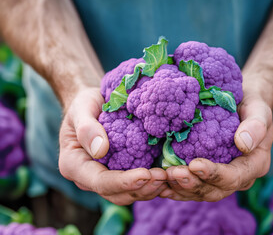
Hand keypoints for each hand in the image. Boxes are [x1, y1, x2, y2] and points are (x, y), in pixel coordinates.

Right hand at [58, 87, 167, 204]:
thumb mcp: (81, 109)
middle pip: (116, 194)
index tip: (145, 174)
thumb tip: (100, 150)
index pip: (100, 182)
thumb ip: (86, 128)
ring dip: (150, 189)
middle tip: (164, 177)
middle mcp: (89, 178)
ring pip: (128, 194)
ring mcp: (106, 178)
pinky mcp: (121, 173)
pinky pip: (136, 186)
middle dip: (142, 189)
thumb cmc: (84, 105)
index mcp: (74, 165)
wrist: (92, 105)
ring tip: (168, 177)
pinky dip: (152, 184)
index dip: (123, 182)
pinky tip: (167, 176)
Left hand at [160, 94, 272, 201]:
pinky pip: (191, 187)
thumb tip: (243, 144)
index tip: (195, 164)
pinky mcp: (207, 176)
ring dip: (180, 188)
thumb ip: (256, 125)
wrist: (243, 105)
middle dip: (192, 184)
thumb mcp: (259, 110)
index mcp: (254, 165)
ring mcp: (221, 179)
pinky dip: (175, 187)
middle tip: (172, 173)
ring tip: (161, 178)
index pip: (234, 177)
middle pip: (214, 190)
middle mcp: (238, 178)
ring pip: (199, 192)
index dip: (214, 174)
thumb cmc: (252, 106)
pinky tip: (160, 183)